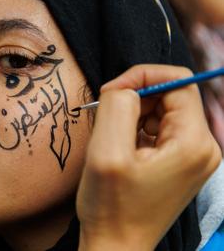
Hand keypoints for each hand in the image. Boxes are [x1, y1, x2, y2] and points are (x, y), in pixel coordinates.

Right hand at [77, 64, 220, 250]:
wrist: (117, 246)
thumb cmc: (111, 206)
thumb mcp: (107, 150)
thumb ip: (117, 106)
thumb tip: (123, 87)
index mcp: (195, 142)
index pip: (177, 82)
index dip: (141, 77)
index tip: (110, 93)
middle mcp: (204, 147)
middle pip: (170, 95)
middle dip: (135, 98)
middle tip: (107, 120)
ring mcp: (194, 157)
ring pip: (162, 111)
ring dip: (132, 116)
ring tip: (114, 143)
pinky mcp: (181, 163)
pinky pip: (159, 129)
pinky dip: (135, 131)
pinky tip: (122, 153)